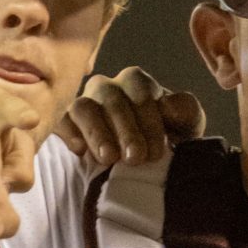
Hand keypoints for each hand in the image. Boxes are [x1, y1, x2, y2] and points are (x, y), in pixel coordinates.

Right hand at [61, 67, 206, 166]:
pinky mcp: (65, 123)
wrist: (145, 165)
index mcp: (136, 82)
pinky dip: (69, 132)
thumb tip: (167, 105)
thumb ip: (186, 111)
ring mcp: (84, 103)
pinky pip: (61, 120)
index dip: (149, 122)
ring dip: (97, 132)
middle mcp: (107, 87)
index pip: (140, 92)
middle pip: (112, 99)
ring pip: (84, 107)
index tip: (156, 153)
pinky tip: (80, 150)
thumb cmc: (167, 141)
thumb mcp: (186, 128)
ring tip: (108, 158)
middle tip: (136, 159)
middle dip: (126, 130)